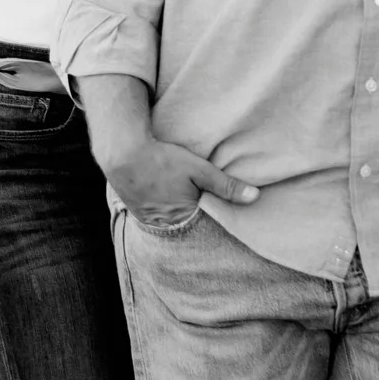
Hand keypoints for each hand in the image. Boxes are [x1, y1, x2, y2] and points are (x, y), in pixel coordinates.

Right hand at [103, 136, 258, 232]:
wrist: (124, 154)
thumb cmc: (163, 160)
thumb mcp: (199, 169)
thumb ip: (226, 185)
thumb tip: (254, 197)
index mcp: (185, 217)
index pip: (206, 225)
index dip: (212, 217)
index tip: (218, 212)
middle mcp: (167, 224)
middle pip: (187, 225)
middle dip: (195, 218)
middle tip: (197, 203)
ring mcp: (150, 220)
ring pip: (170, 222)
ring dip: (177, 214)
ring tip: (180, 200)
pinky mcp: (137, 212)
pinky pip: (155, 217)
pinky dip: (162, 211)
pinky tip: (164, 197)